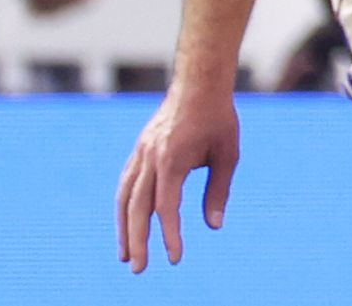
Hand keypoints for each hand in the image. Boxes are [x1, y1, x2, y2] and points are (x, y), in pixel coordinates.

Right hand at [117, 82, 240, 270]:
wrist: (199, 83)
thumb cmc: (219, 118)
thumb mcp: (227, 154)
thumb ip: (218, 190)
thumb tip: (213, 226)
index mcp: (172, 159)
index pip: (166, 207)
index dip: (170, 234)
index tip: (175, 258)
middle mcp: (150, 158)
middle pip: (137, 208)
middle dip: (137, 241)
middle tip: (138, 269)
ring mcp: (141, 154)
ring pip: (125, 198)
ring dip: (124, 228)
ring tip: (126, 254)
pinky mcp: (139, 151)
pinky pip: (126, 184)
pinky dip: (124, 206)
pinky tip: (128, 222)